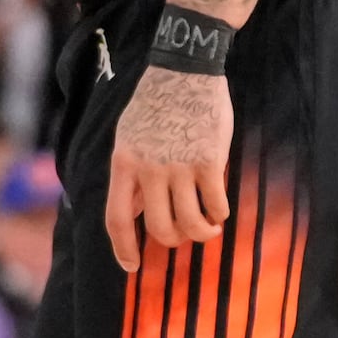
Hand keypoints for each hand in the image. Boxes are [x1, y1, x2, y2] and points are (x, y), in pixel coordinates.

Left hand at [105, 65, 232, 270]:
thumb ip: (132, 175)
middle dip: (174, 240)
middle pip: (159, 228)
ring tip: (208, 228)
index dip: (124, 248)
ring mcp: (179, 166)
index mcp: (123, 163)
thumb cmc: (157, 105)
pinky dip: (220, 214)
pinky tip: (220, 211)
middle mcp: (149, 168)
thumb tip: (136, 210)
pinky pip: (215, 204)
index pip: (117, 218)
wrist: (185, 70)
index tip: (132, 266)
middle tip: (184, 236)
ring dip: (202, 233)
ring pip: (190, 222)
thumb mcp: (129, 138)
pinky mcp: (208, 161)